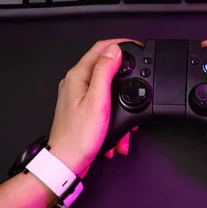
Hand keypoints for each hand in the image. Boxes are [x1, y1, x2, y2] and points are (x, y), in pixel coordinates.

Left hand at [48, 39, 138, 176]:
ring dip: (122, 104)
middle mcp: (75, 83)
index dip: (121, 44)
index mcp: (78, 76)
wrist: (66, 163)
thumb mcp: (98, 101)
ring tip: (129, 121)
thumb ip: (105, 72)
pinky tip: (119, 133)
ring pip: (107, 90)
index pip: (101, 48)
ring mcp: (77, 97)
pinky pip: (104, 106)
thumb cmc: (79, 137)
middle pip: (105, 67)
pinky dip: (115, 117)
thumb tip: (115, 50)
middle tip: (139, 81)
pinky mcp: (82, 111)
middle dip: (125, 77)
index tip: (137, 47)